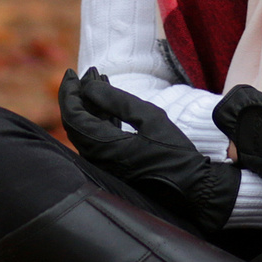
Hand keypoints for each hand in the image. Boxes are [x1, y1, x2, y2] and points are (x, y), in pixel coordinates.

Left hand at [58, 68, 240, 231]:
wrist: (192, 188)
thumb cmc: (175, 154)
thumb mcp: (150, 118)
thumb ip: (117, 100)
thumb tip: (89, 85)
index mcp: (104, 148)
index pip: (73, 117)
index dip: (68, 93)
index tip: (71, 72)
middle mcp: (99, 159)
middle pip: (76, 123)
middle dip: (78, 95)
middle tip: (86, 73)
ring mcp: (106, 164)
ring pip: (87, 130)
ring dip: (90, 105)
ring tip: (99, 80)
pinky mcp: (116, 165)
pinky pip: (99, 138)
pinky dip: (101, 118)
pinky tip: (109, 102)